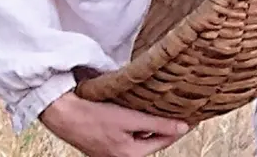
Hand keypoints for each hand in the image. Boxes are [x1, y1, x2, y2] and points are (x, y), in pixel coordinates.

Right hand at [40, 91, 192, 156]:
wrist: (63, 113)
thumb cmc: (93, 116)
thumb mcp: (129, 119)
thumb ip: (157, 124)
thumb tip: (183, 127)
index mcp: (131, 156)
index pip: (165, 140)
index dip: (180, 125)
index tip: (193, 113)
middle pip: (154, 139)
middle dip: (166, 124)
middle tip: (180, 106)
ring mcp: (114, 151)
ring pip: (142, 135)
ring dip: (151, 122)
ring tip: (162, 104)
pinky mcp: (106, 142)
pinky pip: (130, 133)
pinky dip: (137, 123)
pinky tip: (140, 109)